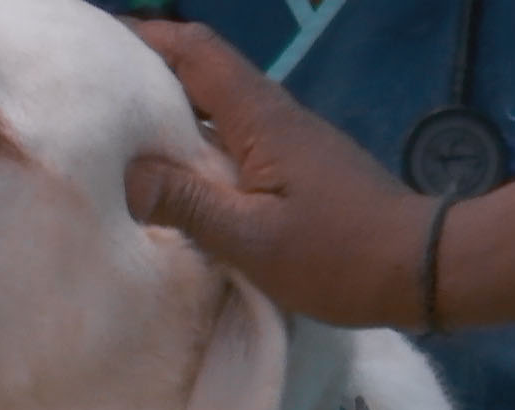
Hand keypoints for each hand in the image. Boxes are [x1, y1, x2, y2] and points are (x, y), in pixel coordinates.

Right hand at [122, 20, 433, 327]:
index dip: (143, 35)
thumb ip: (188, 205)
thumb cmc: (338, 255)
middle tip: (93, 89)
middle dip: (147, 69)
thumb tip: (127, 175)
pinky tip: (176, 175)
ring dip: (171, 109)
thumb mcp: (253, 240)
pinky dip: (198, 143)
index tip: (94, 40)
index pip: (194, 50)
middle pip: (203, 70)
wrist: (421, 269)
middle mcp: (274, 116)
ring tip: (119, 131)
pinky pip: (235, 139)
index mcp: (260, 118)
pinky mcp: (299, 168)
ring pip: (218, 107)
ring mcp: (289, 141)